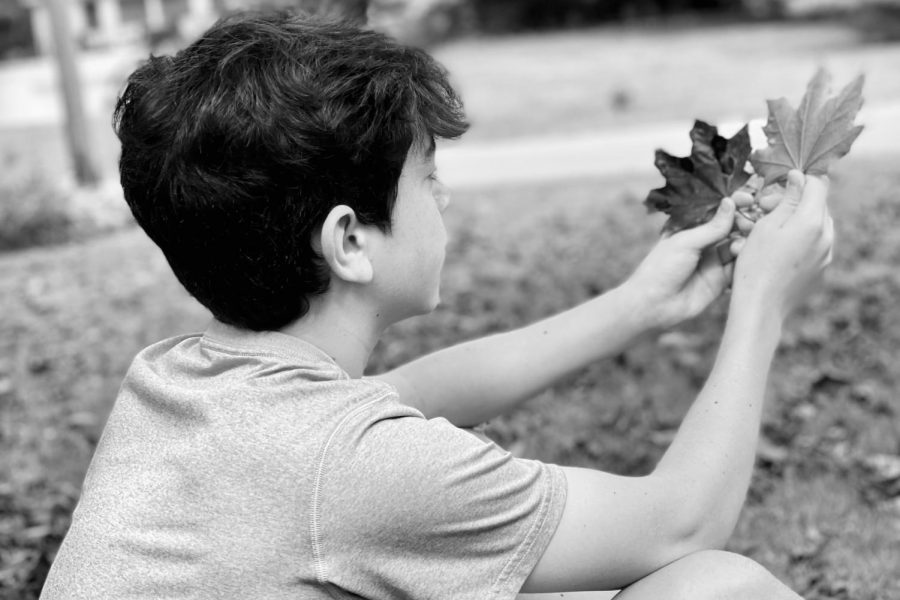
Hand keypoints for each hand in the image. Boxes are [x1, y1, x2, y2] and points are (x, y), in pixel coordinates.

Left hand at [622, 197, 738, 329]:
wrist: (653, 305)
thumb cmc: (661, 268)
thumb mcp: (686, 243)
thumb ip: (712, 227)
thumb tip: (730, 202)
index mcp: (691, 230)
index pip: (717, 213)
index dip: (733, 205)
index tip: (747, 199)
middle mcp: (704, 244)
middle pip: (731, 228)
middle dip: (743, 223)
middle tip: (748, 224)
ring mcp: (713, 262)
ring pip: (737, 247)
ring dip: (743, 242)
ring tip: (739, 245)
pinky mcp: (720, 281)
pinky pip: (737, 267)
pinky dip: (743, 261)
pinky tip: (741, 256)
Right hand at [731, 170, 832, 321]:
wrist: (761, 306)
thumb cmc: (756, 265)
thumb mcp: (766, 226)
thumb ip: (787, 200)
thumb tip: (798, 177)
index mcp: (812, 222)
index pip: (817, 185)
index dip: (797, 181)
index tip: (777, 186)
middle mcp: (826, 237)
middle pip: (817, 206)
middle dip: (794, 203)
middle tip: (765, 210)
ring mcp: (826, 256)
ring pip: (816, 226)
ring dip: (796, 222)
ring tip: (769, 232)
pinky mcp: (821, 271)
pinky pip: (814, 246)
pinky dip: (799, 241)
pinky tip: (777, 251)